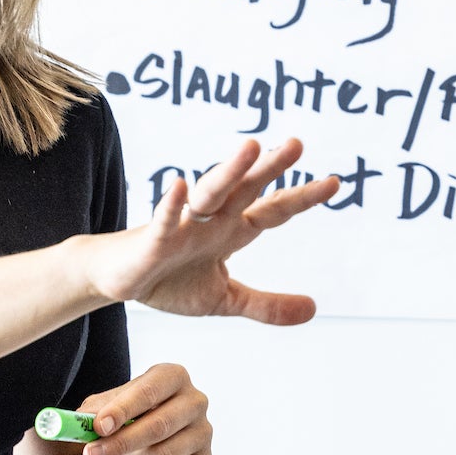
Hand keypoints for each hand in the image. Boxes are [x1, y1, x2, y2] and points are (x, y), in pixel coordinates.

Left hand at [79, 363, 212, 454]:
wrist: (148, 437)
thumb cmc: (125, 415)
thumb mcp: (106, 405)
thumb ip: (93, 412)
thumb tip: (74, 424)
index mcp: (172, 376)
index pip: (149, 391)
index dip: (123, 409)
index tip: (98, 427)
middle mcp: (195, 401)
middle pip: (159, 426)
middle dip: (120, 444)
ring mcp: (203, 432)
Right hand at [82, 137, 339, 322]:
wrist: (120, 281)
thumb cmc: (171, 281)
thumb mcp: (226, 300)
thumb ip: (267, 305)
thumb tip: (313, 309)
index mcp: (231, 231)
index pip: (273, 211)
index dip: (301, 198)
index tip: (335, 183)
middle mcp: (212, 220)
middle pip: (246, 190)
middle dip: (270, 168)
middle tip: (296, 145)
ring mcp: (183, 226)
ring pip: (210, 194)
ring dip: (229, 172)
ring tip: (250, 148)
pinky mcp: (153, 240)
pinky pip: (164, 221)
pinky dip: (171, 205)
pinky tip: (179, 186)